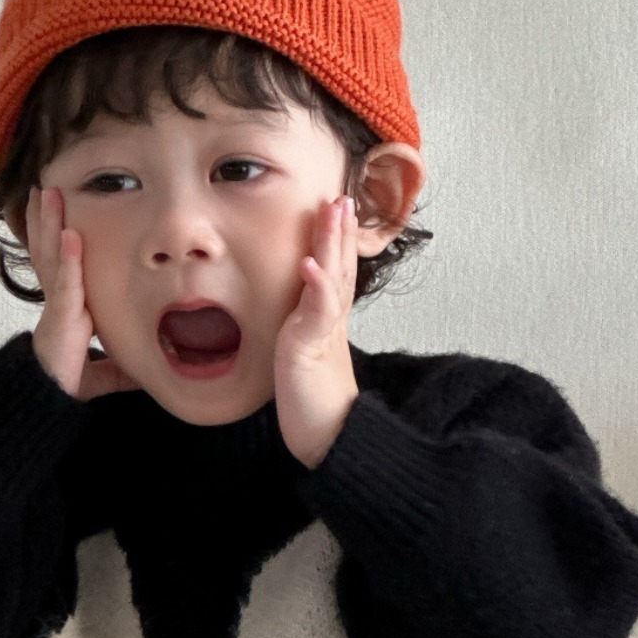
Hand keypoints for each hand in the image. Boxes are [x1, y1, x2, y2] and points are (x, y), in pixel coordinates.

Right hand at [25, 186, 140, 400]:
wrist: (48, 405)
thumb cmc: (68, 386)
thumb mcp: (103, 373)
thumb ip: (119, 368)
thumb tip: (145, 371)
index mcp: (68, 311)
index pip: (61, 268)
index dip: (56, 242)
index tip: (60, 217)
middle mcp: (59, 304)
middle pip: (49, 252)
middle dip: (46, 220)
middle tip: (46, 188)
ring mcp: (57, 309)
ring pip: (50, 257)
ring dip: (50, 223)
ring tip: (49, 193)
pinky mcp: (61, 320)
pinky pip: (65, 285)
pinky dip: (67, 259)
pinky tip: (69, 236)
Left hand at [273, 195, 361, 468]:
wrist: (330, 441)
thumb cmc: (316, 409)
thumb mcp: (305, 363)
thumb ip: (302, 339)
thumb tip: (294, 326)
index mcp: (326, 325)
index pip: (335, 274)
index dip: (336, 242)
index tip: (336, 210)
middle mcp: (330, 324)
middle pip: (340, 267)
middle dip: (340, 231)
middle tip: (342, 196)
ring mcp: (324, 334)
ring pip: (333, 279)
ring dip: (333, 243)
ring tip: (334, 209)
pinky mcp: (313, 350)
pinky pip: (318, 313)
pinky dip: (316, 286)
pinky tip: (310, 263)